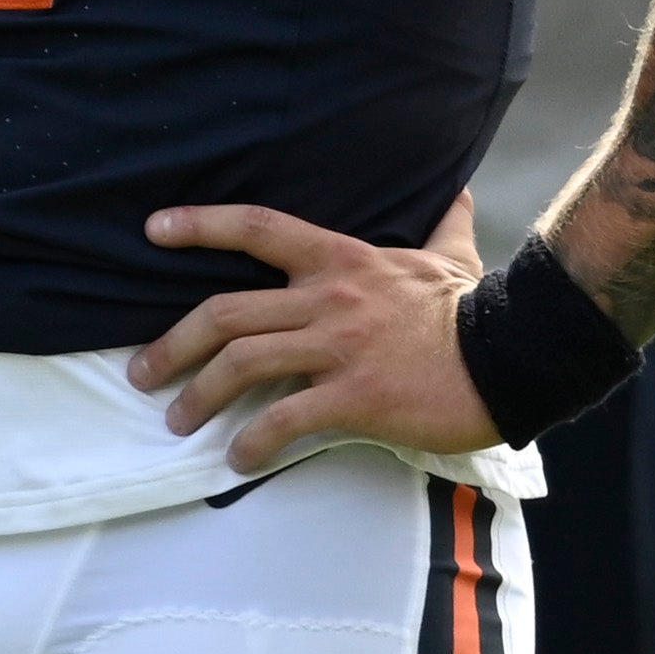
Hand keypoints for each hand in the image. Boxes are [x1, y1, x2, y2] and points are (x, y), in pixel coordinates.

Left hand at [126, 192, 489, 471]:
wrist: (512, 356)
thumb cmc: (475, 311)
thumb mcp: (453, 258)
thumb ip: (445, 226)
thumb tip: (459, 194)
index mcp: (343, 259)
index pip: (258, 228)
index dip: (200, 224)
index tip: (153, 229)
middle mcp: (329, 298)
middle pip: (226, 312)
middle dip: (174, 345)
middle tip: (143, 373)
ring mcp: (339, 348)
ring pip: (242, 364)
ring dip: (198, 396)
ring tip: (178, 422)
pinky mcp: (354, 397)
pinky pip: (285, 419)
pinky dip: (252, 442)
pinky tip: (238, 459)